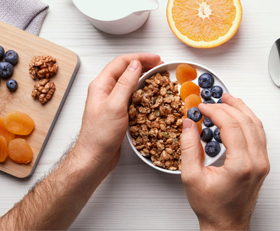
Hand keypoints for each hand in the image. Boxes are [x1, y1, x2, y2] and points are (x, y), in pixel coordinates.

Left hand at [75, 53, 161, 172]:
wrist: (94, 158)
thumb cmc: (100, 135)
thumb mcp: (115, 106)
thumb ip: (125, 83)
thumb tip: (135, 64)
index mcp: (101, 85)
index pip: (121, 62)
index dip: (140, 58)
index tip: (156, 58)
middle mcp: (105, 91)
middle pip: (125, 70)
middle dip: (143, 65)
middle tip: (159, 65)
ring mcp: (111, 102)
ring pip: (129, 83)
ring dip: (143, 77)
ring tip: (157, 77)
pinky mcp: (117, 112)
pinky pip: (130, 96)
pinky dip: (142, 92)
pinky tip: (149, 95)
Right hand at [181, 93, 269, 229]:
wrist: (226, 224)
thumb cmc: (212, 207)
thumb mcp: (191, 177)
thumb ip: (189, 147)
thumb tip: (188, 124)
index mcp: (240, 165)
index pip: (231, 125)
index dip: (215, 111)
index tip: (202, 108)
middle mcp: (256, 162)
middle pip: (246, 121)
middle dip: (228, 106)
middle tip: (213, 100)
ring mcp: (262, 163)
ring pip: (257, 125)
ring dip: (242, 109)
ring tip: (228, 100)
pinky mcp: (262, 163)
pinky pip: (259, 135)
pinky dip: (248, 120)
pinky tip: (239, 115)